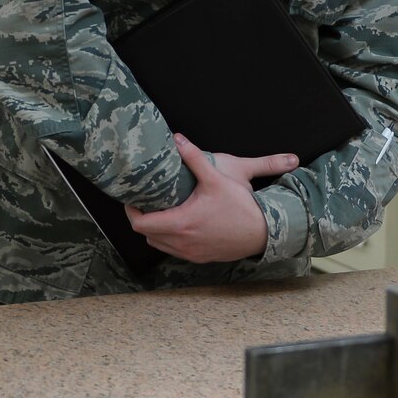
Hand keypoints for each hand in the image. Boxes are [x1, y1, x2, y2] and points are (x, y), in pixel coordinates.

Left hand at [124, 133, 297, 264]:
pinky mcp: (199, 258)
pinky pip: (174, 251)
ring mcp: (190, 253)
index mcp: (180, 224)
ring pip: (159, 244)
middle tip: (146, 202)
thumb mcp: (216, 179)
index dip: (132, 211)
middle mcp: (181, 243)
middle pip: (145, 234)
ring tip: (161, 212)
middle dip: (142, 218)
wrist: (265, 232)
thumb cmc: (242, 207)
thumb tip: (178, 140)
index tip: (135, 198)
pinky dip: (170, 239)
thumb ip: (194, 159)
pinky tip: (179, 225)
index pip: (139, 223)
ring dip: (155, 230)